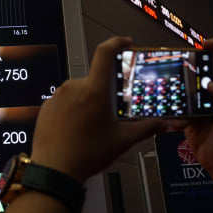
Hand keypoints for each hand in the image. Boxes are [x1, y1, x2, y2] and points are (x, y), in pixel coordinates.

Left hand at [31, 37, 169, 182]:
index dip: (116, 43)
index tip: (125, 43)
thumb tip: (166, 124)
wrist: (54, 170)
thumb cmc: (87, 154)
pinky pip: (64, 101)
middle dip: (104, 93)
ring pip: (79, 91)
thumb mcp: (122, 140)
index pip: (105, 53)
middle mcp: (74, 87)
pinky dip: (73, 110)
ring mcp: (57, 95)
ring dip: (87, 103)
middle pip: (95, 80)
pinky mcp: (47, 105)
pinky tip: (77, 129)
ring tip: (91, 127)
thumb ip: (146, 128)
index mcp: (94, 90)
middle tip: (110, 114)